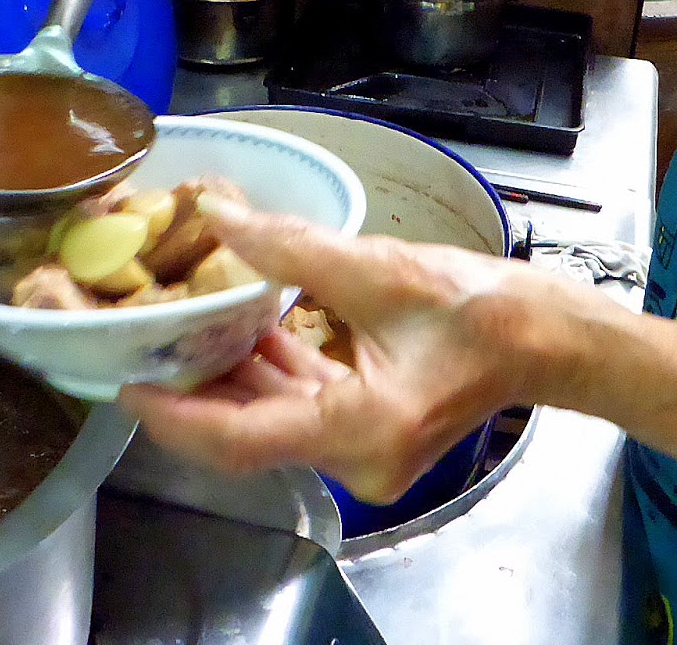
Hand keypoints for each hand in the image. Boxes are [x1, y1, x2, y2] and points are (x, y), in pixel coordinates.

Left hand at [118, 195, 529, 503]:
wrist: (548, 337)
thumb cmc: (483, 308)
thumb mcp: (380, 268)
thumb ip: (292, 247)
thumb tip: (218, 214)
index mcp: (360, 430)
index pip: (240, 439)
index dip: (176, 414)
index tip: (128, 382)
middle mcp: (357, 461)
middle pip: (250, 435)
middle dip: (196, 389)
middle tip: (145, 343)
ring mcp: (365, 456)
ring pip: (275, 423)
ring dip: (233, 379)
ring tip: (183, 331)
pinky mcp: (373, 435)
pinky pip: (305, 412)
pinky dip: (274, 377)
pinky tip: (246, 333)